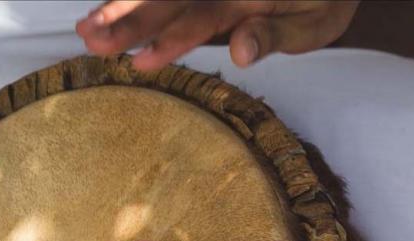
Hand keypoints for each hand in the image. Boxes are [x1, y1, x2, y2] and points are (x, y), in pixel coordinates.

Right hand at [76, 1, 359, 70]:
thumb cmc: (326, 0)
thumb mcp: (315, 23)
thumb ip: (274, 35)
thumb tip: (238, 53)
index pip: (199, 19)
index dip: (169, 39)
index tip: (139, 61)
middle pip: (169, 0)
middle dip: (128, 20)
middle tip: (89, 40)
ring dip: (124, 8)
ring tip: (87, 27)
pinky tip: (109, 9)